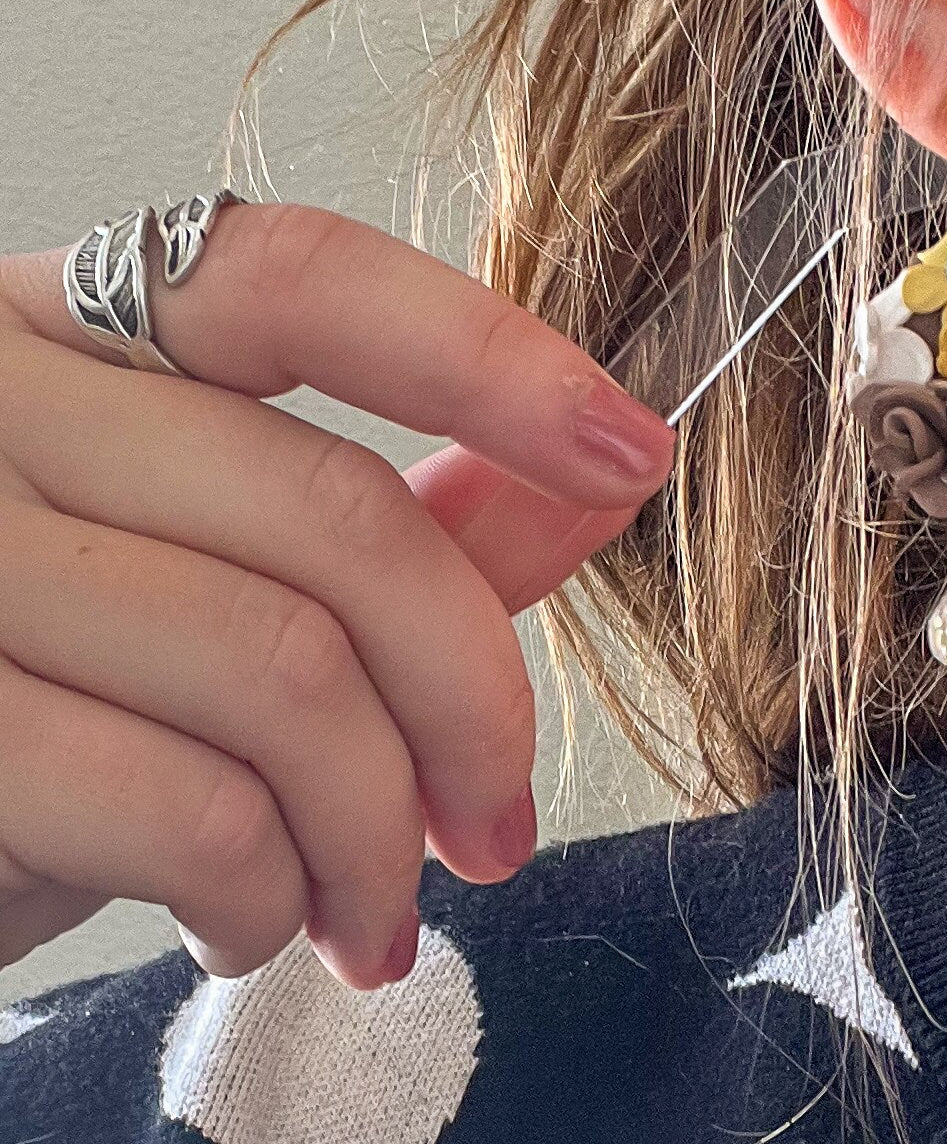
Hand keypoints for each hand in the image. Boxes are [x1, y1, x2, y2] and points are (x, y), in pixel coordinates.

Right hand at [0, 202, 673, 988]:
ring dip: (376, 825)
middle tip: (498, 815)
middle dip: (468, 695)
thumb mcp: (219, 573)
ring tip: (376, 897)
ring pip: (281, 672)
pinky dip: (273, 892)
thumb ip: (407, 522)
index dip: (486, 358)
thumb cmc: (69, 684)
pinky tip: (263, 914)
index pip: (296, 281)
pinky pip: (188, 808)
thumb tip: (597, 479)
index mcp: (71, 331)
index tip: (629, 445)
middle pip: (333, 514)